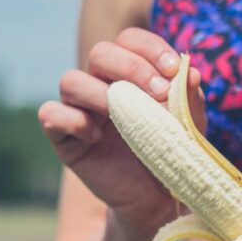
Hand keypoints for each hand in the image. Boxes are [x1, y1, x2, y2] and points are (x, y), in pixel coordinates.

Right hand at [37, 27, 207, 233]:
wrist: (158, 200)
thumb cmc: (172, 155)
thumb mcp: (188, 126)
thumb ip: (188, 99)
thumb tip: (191, 72)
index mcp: (131, 74)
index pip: (130, 41)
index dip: (150, 48)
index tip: (174, 69)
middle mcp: (102, 85)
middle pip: (100, 52)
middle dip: (130, 67)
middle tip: (159, 91)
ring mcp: (80, 110)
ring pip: (70, 80)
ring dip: (98, 92)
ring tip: (122, 116)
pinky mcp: (65, 139)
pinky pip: (51, 115)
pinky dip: (71, 120)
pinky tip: (96, 137)